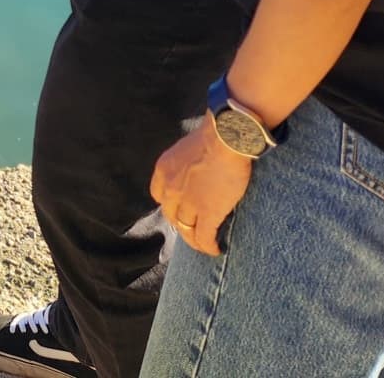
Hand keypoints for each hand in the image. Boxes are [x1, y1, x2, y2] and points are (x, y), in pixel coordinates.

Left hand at [150, 118, 252, 255]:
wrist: (225, 137)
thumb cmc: (213, 135)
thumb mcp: (186, 148)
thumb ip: (185, 163)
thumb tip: (197, 169)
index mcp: (164, 169)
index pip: (158, 195)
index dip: (169, 205)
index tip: (180, 209)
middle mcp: (171, 188)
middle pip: (171, 215)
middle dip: (181, 224)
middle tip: (194, 229)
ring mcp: (188, 202)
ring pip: (186, 230)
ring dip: (195, 240)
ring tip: (204, 244)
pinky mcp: (208, 212)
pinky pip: (204, 237)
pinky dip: (209, 247)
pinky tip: (216, 249)